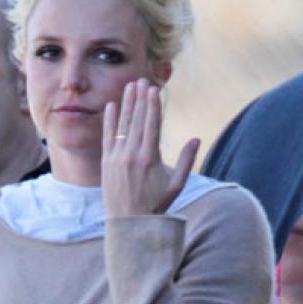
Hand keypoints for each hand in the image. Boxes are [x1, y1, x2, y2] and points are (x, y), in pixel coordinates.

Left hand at [102, 78, 199, 217]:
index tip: (153, 89)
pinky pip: (107, 136)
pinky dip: (109, 120)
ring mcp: (117, 157)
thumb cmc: (156, 204)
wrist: (129, 223)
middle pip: (137, 120)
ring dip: (126, 104)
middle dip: (140, 98)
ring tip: (129, 87)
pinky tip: (111, 105)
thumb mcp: (176, 185)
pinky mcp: (106, 162)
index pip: (152, 125)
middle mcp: (132, 155)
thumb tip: (196, 139)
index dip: (152, 105)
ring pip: (122, 125)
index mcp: (150, 158)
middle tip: (141, 80)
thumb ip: (186, 161)